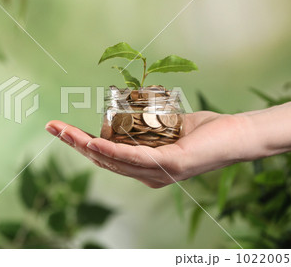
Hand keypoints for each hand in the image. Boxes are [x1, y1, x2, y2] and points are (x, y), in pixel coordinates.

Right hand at [45, 112, 257, 187]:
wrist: (238, 136)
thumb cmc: (206, 131)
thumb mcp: (168, 127)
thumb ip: (148, 126)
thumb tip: (127, 112)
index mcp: (145, 169)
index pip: (106, 158)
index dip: (82, 144)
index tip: (61, 128)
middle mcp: (148, 176)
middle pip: (103, 161)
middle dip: (74, 143)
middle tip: (52, 126)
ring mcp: (159, 174)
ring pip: (114, 161)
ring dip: (86, 146)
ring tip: (65, 131)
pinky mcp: (171, 166)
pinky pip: (136, 159)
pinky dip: (113, 151)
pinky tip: (96, 143)